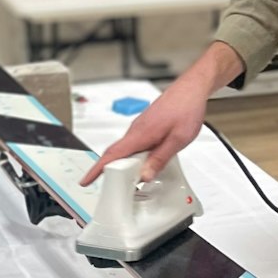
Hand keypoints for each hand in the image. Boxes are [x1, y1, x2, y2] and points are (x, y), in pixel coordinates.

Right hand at [81, 42, 242, 185]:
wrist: (191, 89)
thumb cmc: (186, 109)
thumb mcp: (178, 140)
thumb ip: (160, 159)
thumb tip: (145, 175)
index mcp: (140, 134)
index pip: (112, 154)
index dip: (96, 169)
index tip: (85, 180)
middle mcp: (136, 130)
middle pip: (115, 154)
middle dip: (109, 171)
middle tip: (113, 187)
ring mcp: (140, 128)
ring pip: (126, 149)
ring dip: (125, 164)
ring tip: (131, 180)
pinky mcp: (146, 126)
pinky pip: (134, 144)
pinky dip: (134, 156)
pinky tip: (145, 163)